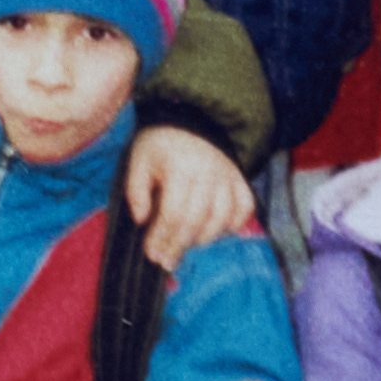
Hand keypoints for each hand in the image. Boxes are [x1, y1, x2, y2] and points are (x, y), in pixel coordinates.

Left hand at [125, 127, 253, 269]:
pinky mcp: (239, 178)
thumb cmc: (161, 144)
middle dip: (179, 246)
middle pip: (197, 221)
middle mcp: (208, 173)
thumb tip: (142, 220)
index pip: (174, 213)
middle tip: (165, 261)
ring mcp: (227, 176)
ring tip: (185, 246)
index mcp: (181, 168)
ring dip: (203, 239)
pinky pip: (245, 208)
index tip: (152, 254)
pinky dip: (234, 224)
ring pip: (221, 219)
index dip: (162, 237)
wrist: (191, 119)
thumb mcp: (139, 160)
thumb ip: (136, 190)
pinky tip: (217, 231)